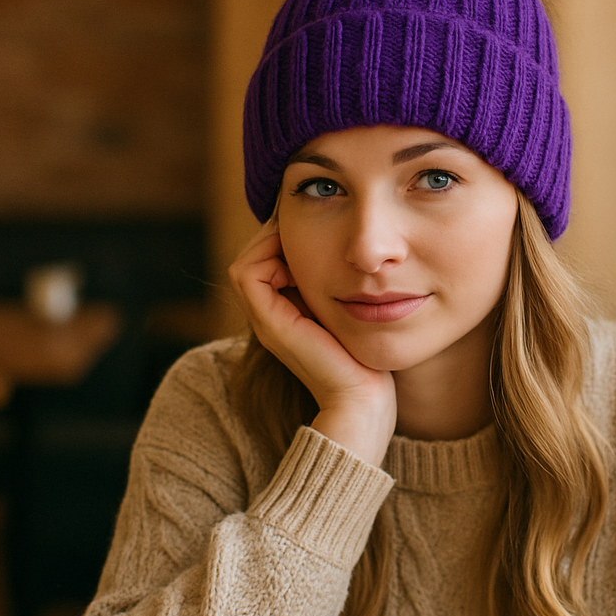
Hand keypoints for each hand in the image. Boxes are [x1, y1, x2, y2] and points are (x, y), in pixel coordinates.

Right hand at [229, 220, 396, 463]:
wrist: (364, 400)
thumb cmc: (368, 360)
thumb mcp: (354, 312)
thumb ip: (344, 287)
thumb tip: (358, 253)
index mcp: (286, 312)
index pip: (269, 260)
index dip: (285, 236)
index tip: (315, 220)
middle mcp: (270, 316)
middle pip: (255, 256)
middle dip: (278, 231)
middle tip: (304, 215)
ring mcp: (266, 320)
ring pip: (247, 260)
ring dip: (272, 238)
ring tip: (302, 228)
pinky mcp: (269, 323)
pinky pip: (248, 273)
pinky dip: (268, 253)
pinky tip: (302, 250)